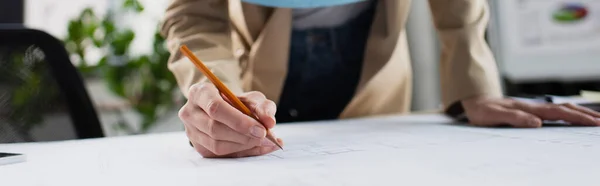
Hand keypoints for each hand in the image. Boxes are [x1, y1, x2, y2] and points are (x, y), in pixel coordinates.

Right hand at [178, 82, 282, 157]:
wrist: (226, 110)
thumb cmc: (238, 102)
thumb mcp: (252, 98)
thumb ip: (263, 107)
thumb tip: (269, 122)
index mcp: (199, 93)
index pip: (215, 108)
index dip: (239, 121)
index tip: (261, 129)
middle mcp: (190, 112)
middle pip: (215, 128)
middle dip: (243, 136)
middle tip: (265, 138)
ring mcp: (191, 131)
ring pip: (216, 145)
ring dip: (243, 146)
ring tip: (264, 142)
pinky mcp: (198, 147)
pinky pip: (220, 155)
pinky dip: (241, 153)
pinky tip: (256, 147)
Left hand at [462, 96, 599, 127]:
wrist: (474, 103)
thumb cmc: (482, 111)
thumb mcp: (494, 117)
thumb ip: (514, 119)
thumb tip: (537, 123)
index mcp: (528, 109)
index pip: (558, 113)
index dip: (576, 117)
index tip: (593, 122)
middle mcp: (533, 107)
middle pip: (564, 109)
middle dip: (584, 115)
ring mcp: (532, 108)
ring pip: (561, 109)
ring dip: (579, 113)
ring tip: (595, 118)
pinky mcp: (530, 111)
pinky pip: (553, 111)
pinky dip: (568, 113)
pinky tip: (573, 116)